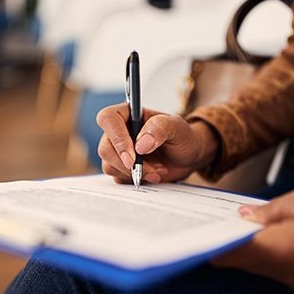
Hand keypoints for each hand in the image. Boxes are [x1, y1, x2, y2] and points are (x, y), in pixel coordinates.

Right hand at [97, 103, 218, 183]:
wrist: (188, 156)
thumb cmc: (182, 136)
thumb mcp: (177, 127)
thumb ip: (160, 128)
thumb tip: (140, 144)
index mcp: (129, 113)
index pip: (108, 119)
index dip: (117, 138)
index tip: (133, 156)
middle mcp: (120, 131)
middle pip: (105, 148)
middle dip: (128, 164)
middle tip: (151, 169)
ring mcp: (119, 150)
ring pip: (109, 165)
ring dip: (134, 173)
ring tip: (157, 170)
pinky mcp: (122, 167)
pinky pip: (117, 177)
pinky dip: (136, 179)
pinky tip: (152, 174)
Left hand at [213, 180, 293, 293]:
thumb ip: (273, 208)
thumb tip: (247, 214)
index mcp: (288, 249)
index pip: (235, 253)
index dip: (216, 244)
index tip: (201, 235)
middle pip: (247, 260)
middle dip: (234, 242)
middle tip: (223, 222)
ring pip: (264, 267)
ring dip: (255, 248)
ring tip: (251, 225)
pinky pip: (283, 272)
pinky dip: (275, 256)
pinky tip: (278, 237)